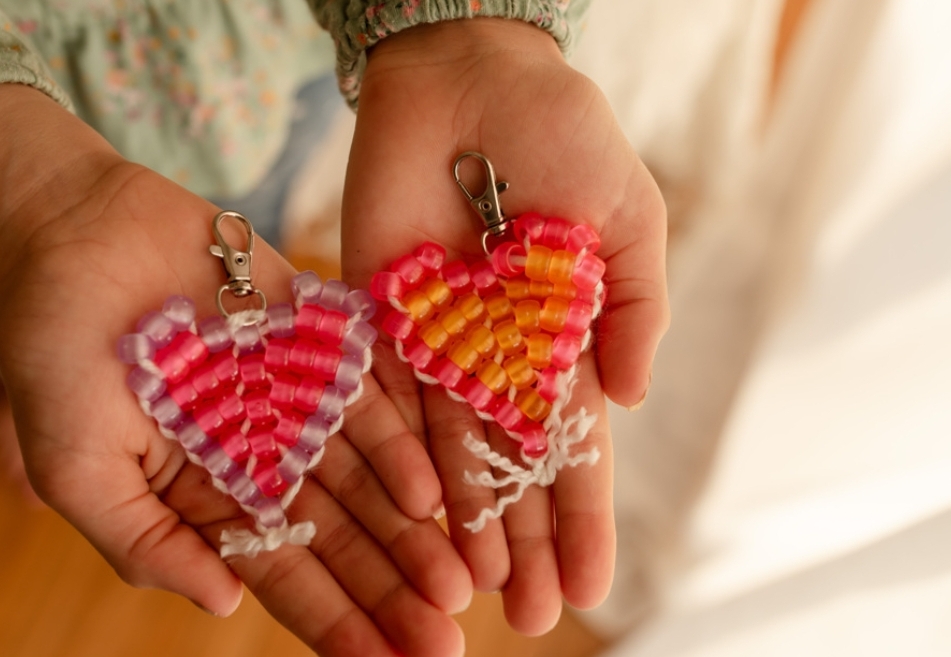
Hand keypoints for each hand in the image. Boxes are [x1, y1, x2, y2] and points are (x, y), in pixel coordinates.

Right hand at [0, 84, 469, 656]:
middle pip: (342, 535)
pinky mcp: (323, 343)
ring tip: (457, 584)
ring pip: (369, 479)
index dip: (336, 622)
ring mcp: (300, 401)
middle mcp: (267, 456)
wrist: (77, 233)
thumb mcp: (76, 467)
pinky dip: (401, 445)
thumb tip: (223, 605)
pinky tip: (430, 494)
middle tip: (446, 639)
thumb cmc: (55, 350)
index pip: (285, 573)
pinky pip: (372, 399)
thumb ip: (144, 542)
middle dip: (391, 589)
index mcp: (211, 495)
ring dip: (412, 532)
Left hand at [340, 19, 668, 634]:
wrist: (472, 76)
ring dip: (465, 522)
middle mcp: (500, 355)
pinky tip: (415, 519)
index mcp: (564, 337)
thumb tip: (631, 399)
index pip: (575, 444)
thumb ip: (637, 308)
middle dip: (524, 540)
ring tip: (476, 593)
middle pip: (511, 466)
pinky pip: (391, 399)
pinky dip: (403, 460)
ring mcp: (439, 343)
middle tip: (531, 616)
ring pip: (451, 450)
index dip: (583, 514)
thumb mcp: (630, 219)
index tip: (592, 582)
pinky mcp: (382, 317)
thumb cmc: (563, 135)